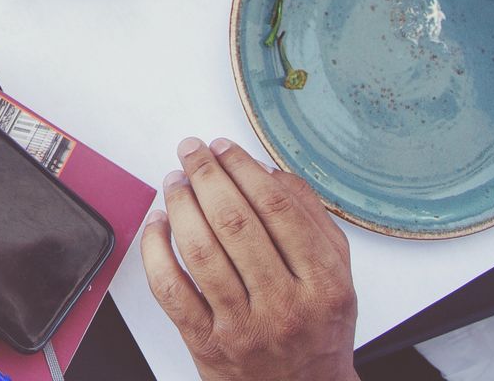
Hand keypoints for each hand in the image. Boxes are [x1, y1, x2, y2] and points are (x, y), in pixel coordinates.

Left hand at [143, 138, 357, 380]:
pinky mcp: (207, 343)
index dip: (243, 168)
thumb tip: (268, 172)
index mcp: (323, 283)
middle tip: (191, 152)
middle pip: (235, 222)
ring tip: (175, 181)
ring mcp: (243, 326)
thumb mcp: (338, 276)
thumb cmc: (316, 330)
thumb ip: (312, 220)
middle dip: (206, 175)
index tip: (223, 148)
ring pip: (200, 251)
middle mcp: (285, 305)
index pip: (277, 208)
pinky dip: (156, 249)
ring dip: (180, 204)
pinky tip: (157, 224)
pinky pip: (171, 289)